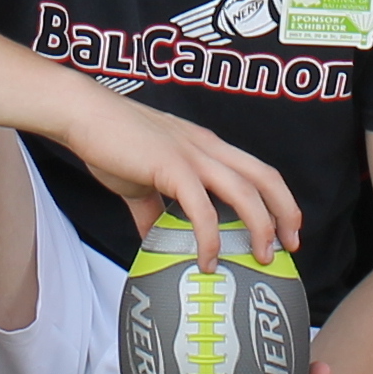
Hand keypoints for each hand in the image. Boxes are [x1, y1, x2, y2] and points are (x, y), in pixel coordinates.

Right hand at [59, 94, 301, 267]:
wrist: (82, 114)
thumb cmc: (109, 140)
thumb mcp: (142, 179)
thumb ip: (154, 211)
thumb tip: (157, 243)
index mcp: (205, 146)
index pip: (256, 170)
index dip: (277, 199)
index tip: (283, 229)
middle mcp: (207, 147)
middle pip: (264, 177)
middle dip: (284, 212)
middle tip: (290, 246)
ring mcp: (191, 154)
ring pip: (244, 190)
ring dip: (260, 226)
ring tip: (261, 256)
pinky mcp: (171, 166)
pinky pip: (202, 207)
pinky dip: (210, 237)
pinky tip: (208, 259)